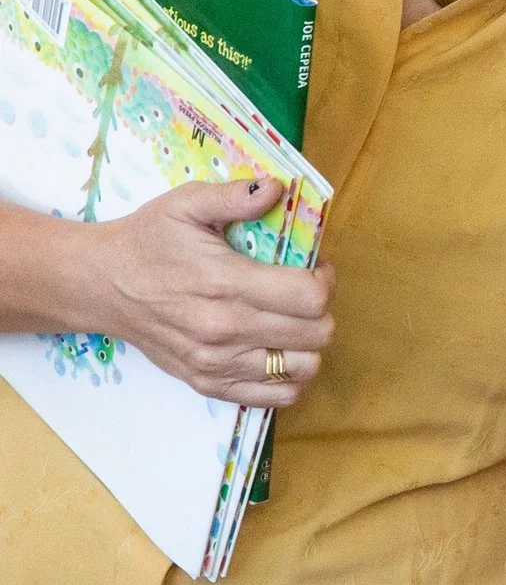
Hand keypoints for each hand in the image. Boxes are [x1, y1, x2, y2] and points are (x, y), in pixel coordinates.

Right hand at [92, 178, 334, 406]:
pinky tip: (277, 350)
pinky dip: (287, 377)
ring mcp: (216, 363)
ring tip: (292, 322)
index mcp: (226, 283)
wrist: (100, 285)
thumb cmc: (148, 242)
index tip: (314, 268)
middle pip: (316, 334)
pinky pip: (274, 396)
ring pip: (302, 368)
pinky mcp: (207, 383)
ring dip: (308, 344)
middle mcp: (224, 330)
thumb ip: (234, 196)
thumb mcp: (187, 204)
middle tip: (304, 293)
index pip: (311, 297)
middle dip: (322, 310)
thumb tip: (275, 188)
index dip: (324, 280)